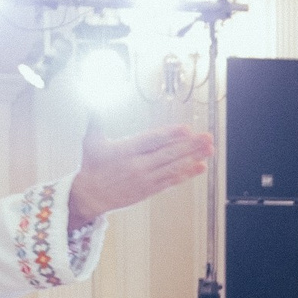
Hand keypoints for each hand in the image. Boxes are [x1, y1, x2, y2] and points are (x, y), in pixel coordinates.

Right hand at [67, 123, 212, 230]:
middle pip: (168, 154)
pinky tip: (200, 167)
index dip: (170, 135)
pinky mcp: (149, 190)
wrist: (88, 196)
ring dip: (193, 158)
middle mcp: (137, 165)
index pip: (151, 141)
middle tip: (206, 137)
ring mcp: (145, 179)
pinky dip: (186, 174)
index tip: (186, 129)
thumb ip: (95, 119)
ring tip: (209, 149)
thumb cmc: (91, 166)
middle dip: (190, 145)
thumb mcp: (91, 141)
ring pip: (173, 167)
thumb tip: (91, 101)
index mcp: (125, 151)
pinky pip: (171, 181)